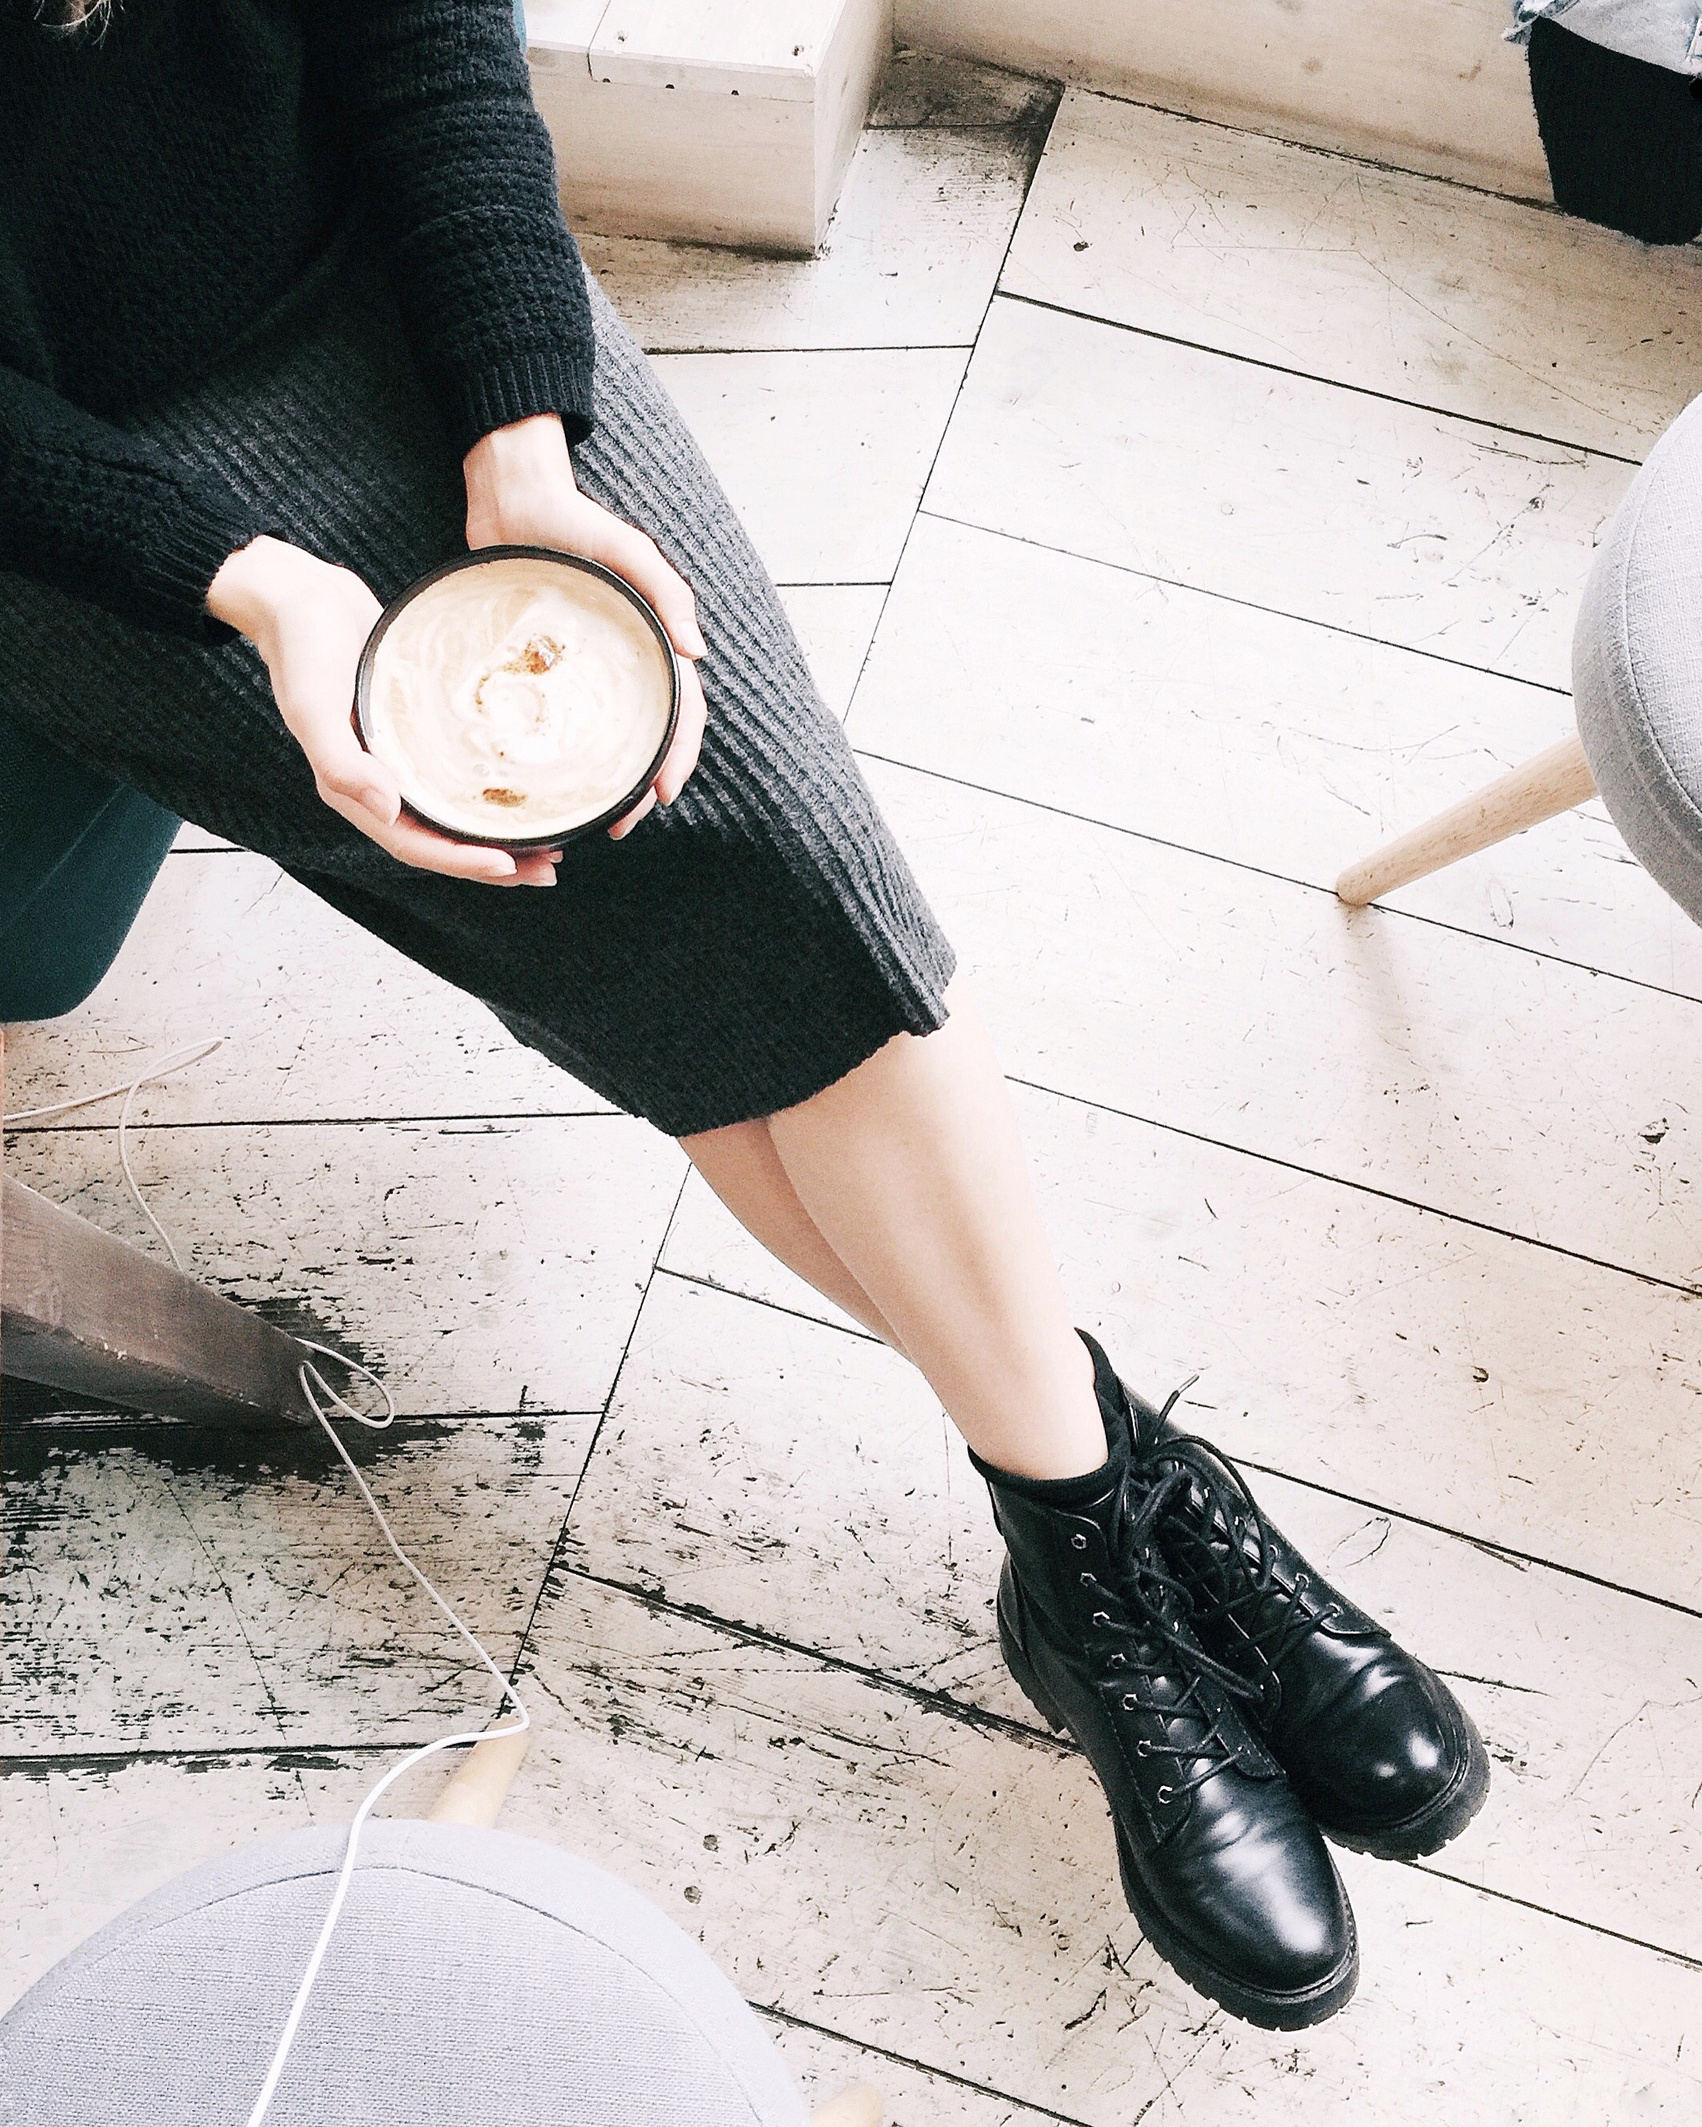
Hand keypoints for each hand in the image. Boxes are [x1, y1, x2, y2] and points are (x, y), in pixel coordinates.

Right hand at [207, 537, 559, 885]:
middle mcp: (380, 782)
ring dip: (500, 832)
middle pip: (444, 838)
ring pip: (456, 811)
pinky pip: (459, 770)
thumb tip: (388, 811)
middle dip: (497, 860)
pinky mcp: (418, 731)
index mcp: (353, 788)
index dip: (461, 862)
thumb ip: (341, 764)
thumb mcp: (312, 706)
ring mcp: (401, 757)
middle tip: (550, 866)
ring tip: (551, 842)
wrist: (300, 595)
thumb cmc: (301, 646)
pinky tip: (527, 783)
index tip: (509, 866)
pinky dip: (492, 787)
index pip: (414, 844)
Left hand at [463, 414, 708, 837]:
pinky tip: (548, 781)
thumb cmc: (572, 516)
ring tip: (591, 818)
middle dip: (642, 787)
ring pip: (609, 736)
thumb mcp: (627, 549)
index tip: (662, 794)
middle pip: (647, 736)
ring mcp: (586, 666)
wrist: (510, 496)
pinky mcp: (546, 665)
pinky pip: (562, 718)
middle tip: (618, 826)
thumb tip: (700, 653)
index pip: (681, 710)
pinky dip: (564, 754)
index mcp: (653, 641)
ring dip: (608, 782)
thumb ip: (667, 591)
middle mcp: (625, 661)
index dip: (677, 756)